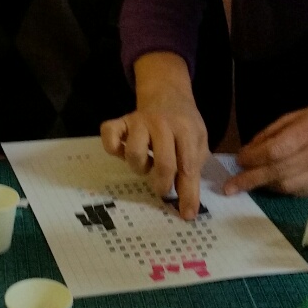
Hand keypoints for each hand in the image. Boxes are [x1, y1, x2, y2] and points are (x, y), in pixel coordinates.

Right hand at [100, 52, 208, 219]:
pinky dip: (113, 148)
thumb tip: (188, 207)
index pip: (188, 167)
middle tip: (164, 188)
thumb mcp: (198, 142)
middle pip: (163, 164)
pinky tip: (123, 151)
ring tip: (147, 163)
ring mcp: (138, 121)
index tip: (187, 214)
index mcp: (185, 129)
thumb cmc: (184, 124)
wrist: (167, 93)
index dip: (188, 194)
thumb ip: (193, 170)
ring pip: (134, 153)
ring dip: (141, 167)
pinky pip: (109, 137)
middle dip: (163, 184)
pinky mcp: (119, 121)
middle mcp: (161, 123)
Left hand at [223, 105, 307, 196]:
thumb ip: (273, 132)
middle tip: (229, 187)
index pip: (275, 151)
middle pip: (277, 173)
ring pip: (286, 187)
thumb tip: (249, 150)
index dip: (253, 158)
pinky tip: (270, 183)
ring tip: (247, 183)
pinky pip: (297, 192)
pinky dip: (280, 189)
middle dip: (250, 180)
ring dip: (264, 185)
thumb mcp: (298, 115)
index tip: (238, 161)